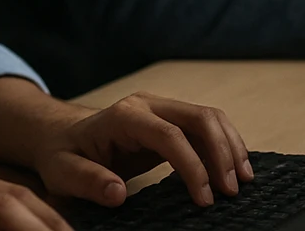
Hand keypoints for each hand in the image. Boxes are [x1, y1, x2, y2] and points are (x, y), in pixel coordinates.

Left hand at [28, 92, 251, 208]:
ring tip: (243, 182)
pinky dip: (224, 146)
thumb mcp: (63, 172)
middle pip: (199, 117)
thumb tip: (117, 193)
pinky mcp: (169, 121)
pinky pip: (205, 127)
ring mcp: (160, 109)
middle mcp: (146, 105)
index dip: (193, 166)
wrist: (62, 136)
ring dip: (230, 146)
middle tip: (233, 191)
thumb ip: (87, 181)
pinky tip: (234, 170)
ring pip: (208, 118)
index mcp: (124, 115)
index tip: (205, 200)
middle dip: (222, 152)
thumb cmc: (62, 155)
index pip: (170, 135)